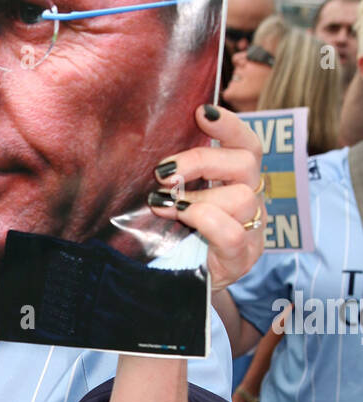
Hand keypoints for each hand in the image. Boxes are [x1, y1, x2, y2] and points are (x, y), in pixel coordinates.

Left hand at [147, 105, 264, 293]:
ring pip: (241, 198)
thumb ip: (176, 179)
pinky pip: (231, 233)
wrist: (181, 290)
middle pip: (246, 163)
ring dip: (197, 197)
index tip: (201, 112)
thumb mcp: (176, 202)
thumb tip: (149, 151)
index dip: (229, 125)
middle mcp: (253, 202)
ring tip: (164, 203)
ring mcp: (253, 231)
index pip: (248, 145)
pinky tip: (178, 219)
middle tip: (164, 171)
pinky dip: (203, 220)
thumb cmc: (176, 241)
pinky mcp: (243, 258)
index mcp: (239, 183)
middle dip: (202, 160)